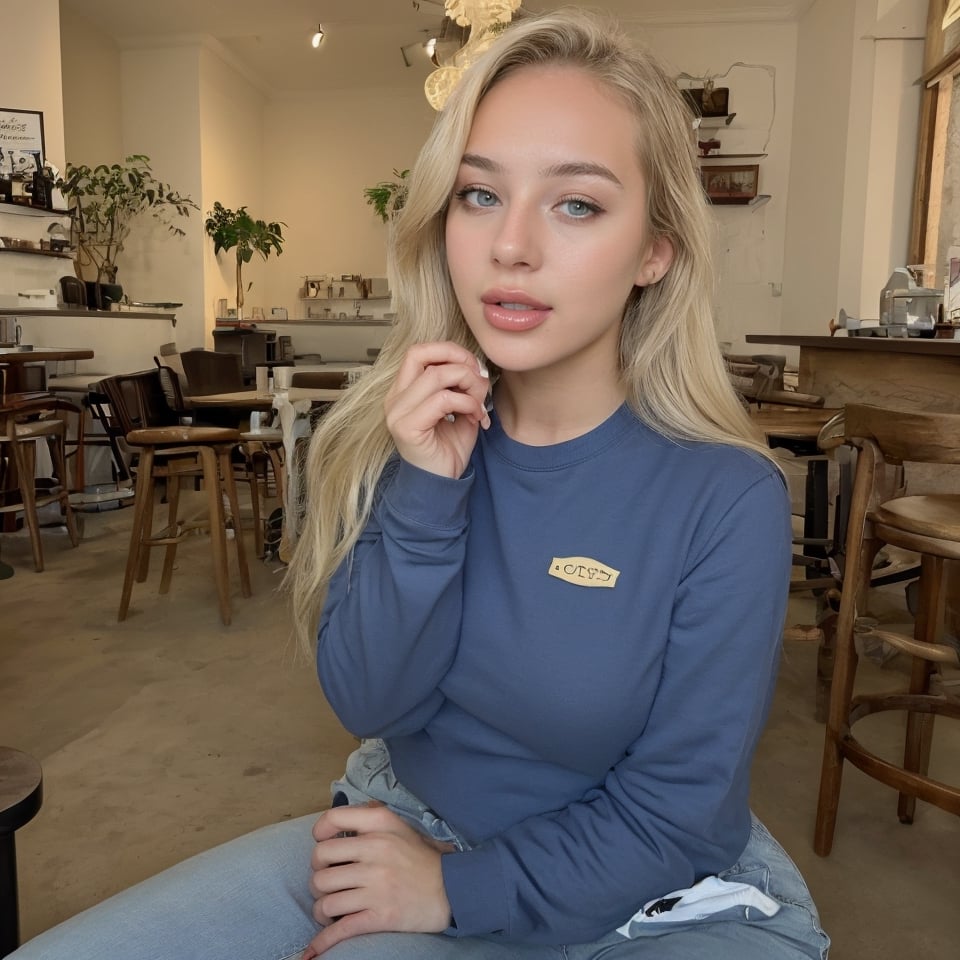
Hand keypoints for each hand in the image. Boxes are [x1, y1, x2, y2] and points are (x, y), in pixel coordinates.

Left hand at [303, 803, 454, 956]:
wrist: (452, 890)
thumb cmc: (422, 858)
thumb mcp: (400, 826)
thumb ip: (373, 816)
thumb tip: (342, 820)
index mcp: (380, 825)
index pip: (333, 819)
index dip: (320, 832)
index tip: (321, 842)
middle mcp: (376, 851)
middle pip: (320, 861)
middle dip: (318, 874)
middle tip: (327, 882)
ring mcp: (377, 884)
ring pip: (325, 897)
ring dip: (321, 907)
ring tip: (329, 909)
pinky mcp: (380, 915)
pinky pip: (340, 929)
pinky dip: (323, 941)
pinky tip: (315, 948)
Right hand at [385, 342, 490, 478]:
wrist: (440, 486)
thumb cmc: (447, 450)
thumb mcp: (460, 411)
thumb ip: (465, 387)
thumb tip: (477, 369)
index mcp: (403, 391)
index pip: (419, 352)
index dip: (449, 351)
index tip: (473, 367)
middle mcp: (394, 398)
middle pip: (421, 354)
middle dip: (458, 360)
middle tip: (479, 380)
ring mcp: (397, 412)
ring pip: (436, 375)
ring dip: (467, 384)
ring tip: (478, 404)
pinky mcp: (407, 427)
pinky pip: (442, 400)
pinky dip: (466, 403)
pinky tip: (475, 417)